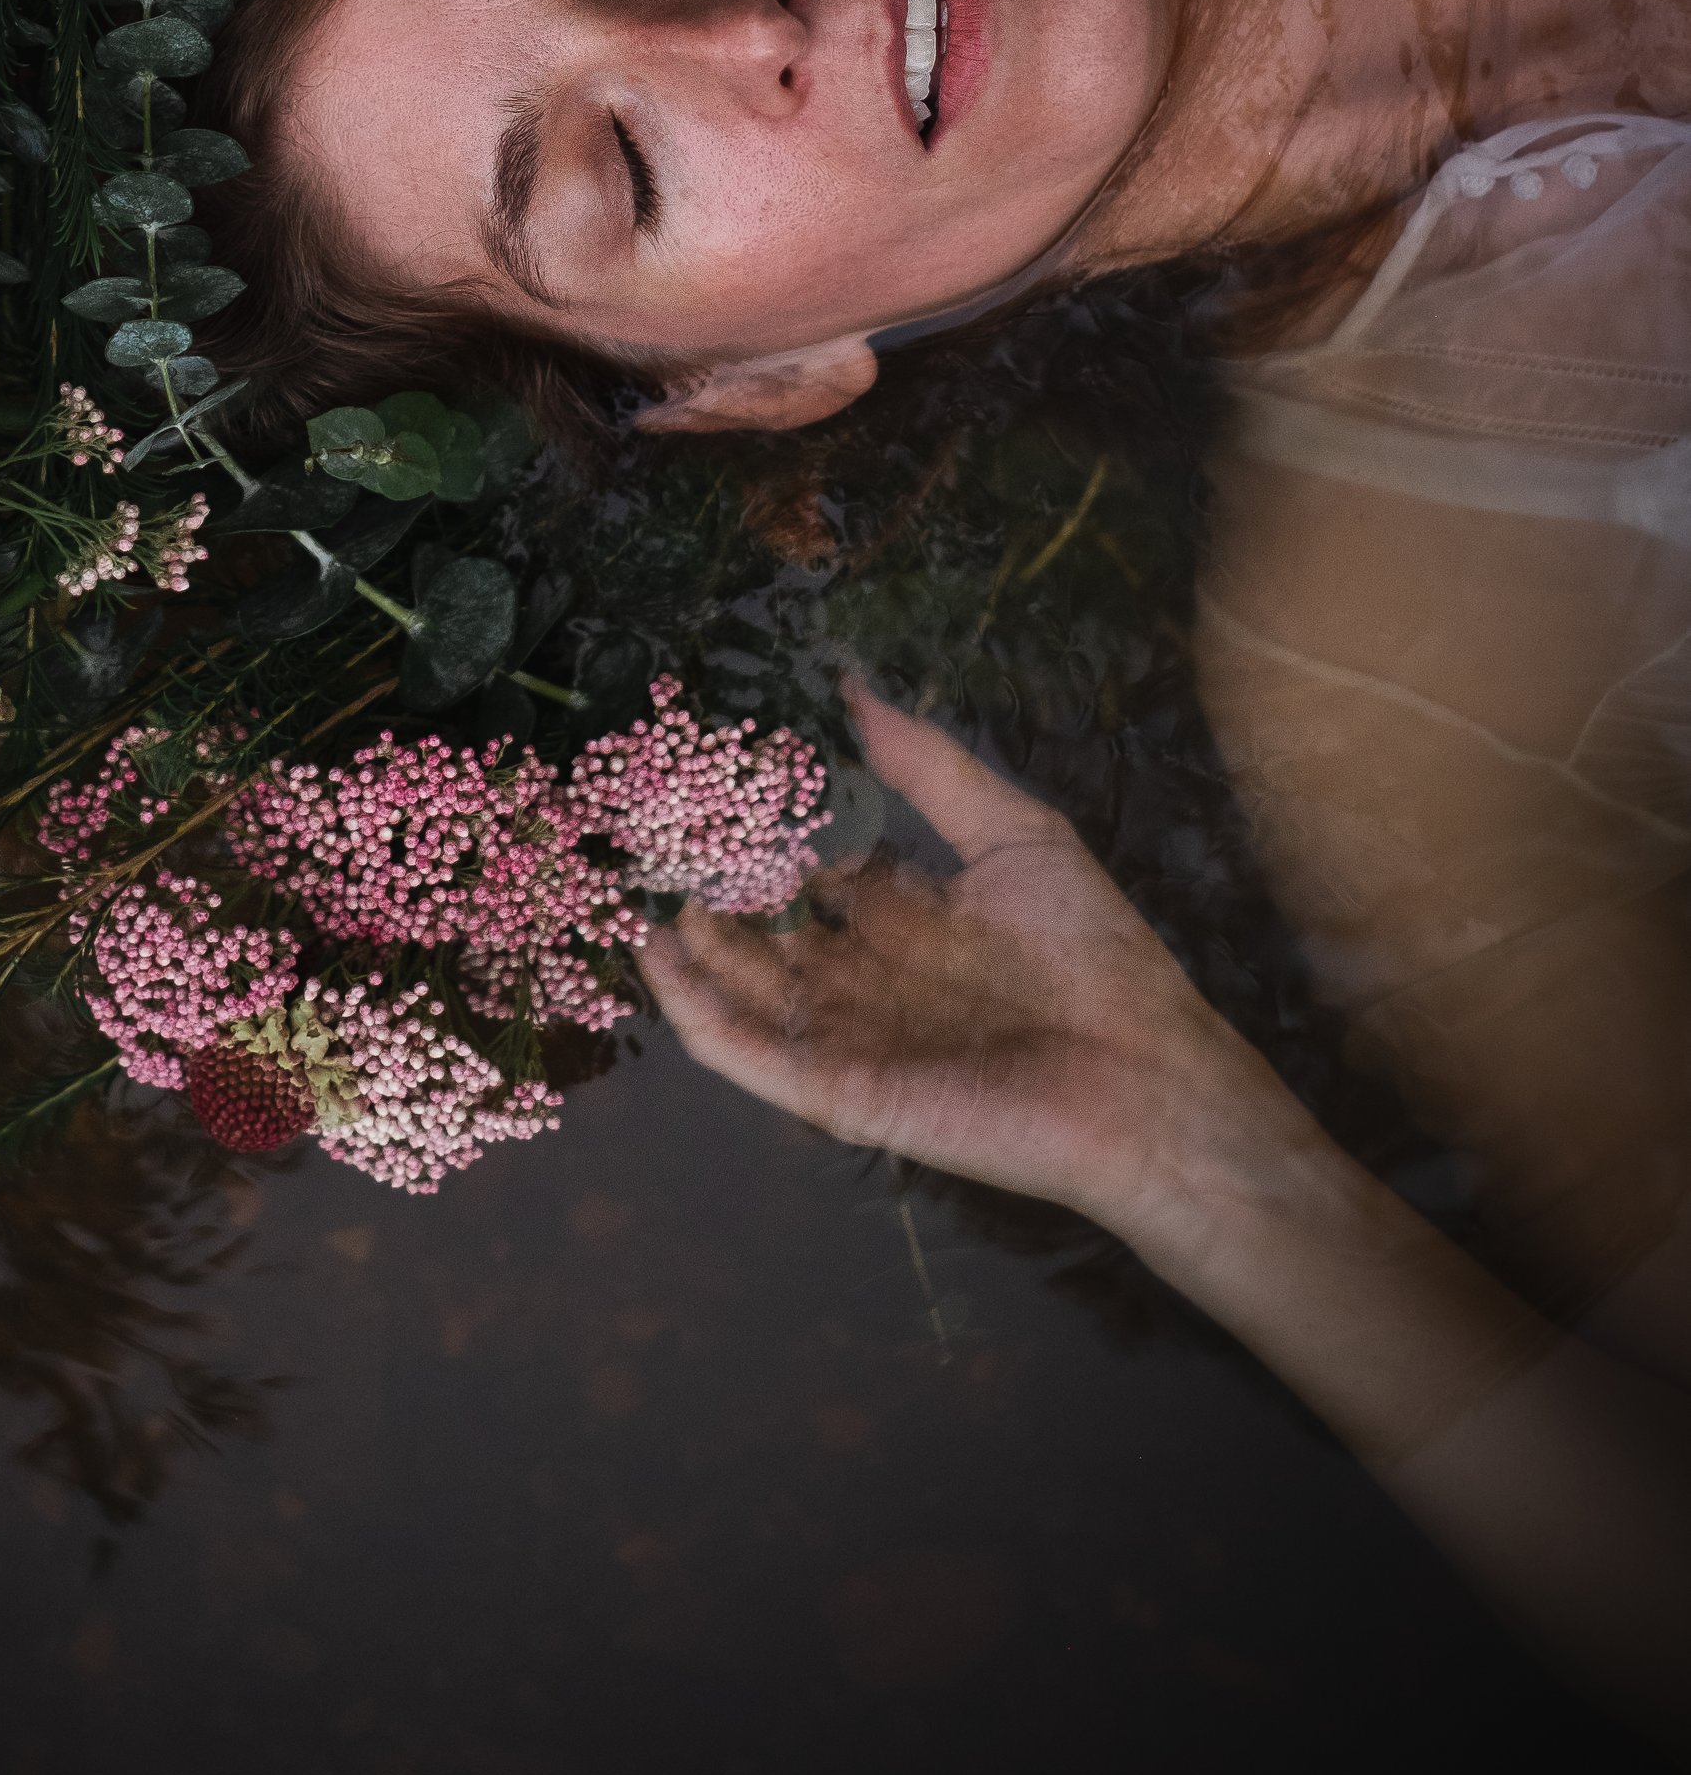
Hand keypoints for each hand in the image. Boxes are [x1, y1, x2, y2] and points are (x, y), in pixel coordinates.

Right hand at [638, 684, 1279, 1232]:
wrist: (1144, 1082)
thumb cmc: (1093, 956)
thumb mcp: (1013, 833)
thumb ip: (928, 765)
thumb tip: (851, 682)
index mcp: (898, 912)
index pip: (806, 864)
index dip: (753, 824)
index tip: (697, 772)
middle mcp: (860, 971)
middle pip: (758, 926)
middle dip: (704, 883)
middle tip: (642, 829)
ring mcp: (844, 1034)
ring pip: (741, 987)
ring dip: (685, 949)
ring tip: (631, 891)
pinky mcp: (840, 1092)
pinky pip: (752, 1056)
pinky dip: (698, 1017)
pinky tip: (658, 967)